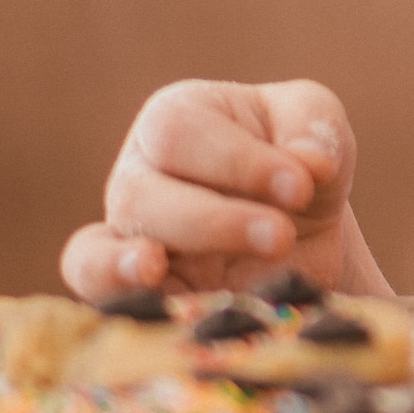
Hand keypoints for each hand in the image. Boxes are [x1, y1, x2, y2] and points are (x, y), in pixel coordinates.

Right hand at [62, 80, 371, 303]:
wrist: (305, 231)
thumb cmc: (301, 161)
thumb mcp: (318, 125)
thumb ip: (314, 131)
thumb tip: (310, 166)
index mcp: (179, 117)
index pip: (180, 131)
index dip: (237, 161)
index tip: (302, 187)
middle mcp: (139, 175)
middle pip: (140, 195)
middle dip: (216, 220)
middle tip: (281, 236)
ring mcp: (126, 237)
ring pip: (99, 250)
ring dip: (142, 264)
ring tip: (161, 270)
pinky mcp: (133, 295)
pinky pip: (95, 295)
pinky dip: (113, 293)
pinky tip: (151, 294)